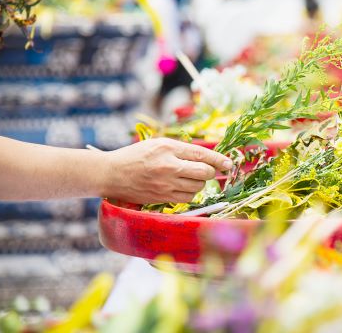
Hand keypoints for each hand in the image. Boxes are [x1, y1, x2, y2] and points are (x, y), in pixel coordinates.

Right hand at [101, 138, 231, 203]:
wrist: (111, 174)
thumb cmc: (136, 156)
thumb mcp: (158, 144)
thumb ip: (182, 149)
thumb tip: (208, 157)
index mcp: (168, 148)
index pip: (202, 154)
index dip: (220, 160)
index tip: (229, 164)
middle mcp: (169, 166)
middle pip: (205, 172)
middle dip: (210, 172)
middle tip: (206, 170)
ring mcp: (166, 184)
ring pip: (198, 187)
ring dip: (200, 183)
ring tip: (189, 177)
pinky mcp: (162, 197)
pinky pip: (187, 198)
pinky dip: (190, 193)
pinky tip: (182, 186)